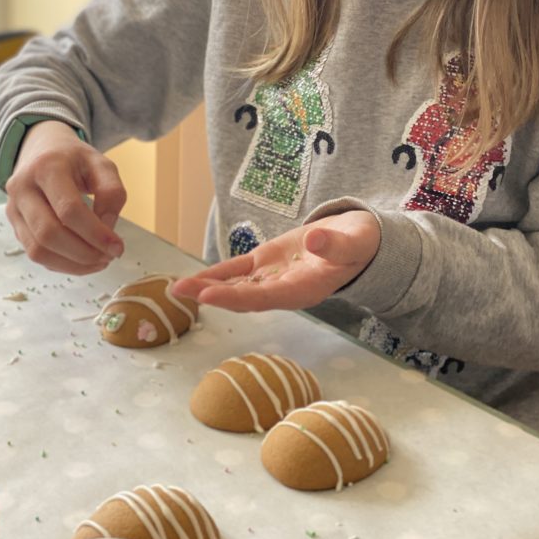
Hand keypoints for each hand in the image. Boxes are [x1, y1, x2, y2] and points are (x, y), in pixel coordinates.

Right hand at [4, 120, 125, 274]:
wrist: (42, 149)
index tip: (117, 247)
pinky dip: (61, 263)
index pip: (69, 209)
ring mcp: (14, 207)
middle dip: (83, 253)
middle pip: (49, 233)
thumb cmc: (75, 159)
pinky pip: (34, 253)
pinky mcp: (14, 223)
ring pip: (37, 249)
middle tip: (108, 257)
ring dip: (72, 264)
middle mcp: (23, 187)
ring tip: (98, 261)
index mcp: (47, 167)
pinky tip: (81, 260)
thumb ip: (112, 193)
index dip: (95, 234)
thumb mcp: (102, 164)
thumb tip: (107, 229)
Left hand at [171, 211, 379, 311]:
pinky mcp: (267, 262)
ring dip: (207, 287)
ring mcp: (273, 277)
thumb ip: (335, 245)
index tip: (207, 296)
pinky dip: (217, 274)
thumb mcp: (356, 241)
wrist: (361, 240)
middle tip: (179, 291)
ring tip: (176, 287)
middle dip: (210, 294)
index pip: (264, 297)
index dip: (235, 297)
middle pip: (243, 296)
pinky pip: (238, 270)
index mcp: (304, 289)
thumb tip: (315, 241)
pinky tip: (196, 278)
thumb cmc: (362, 243)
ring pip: (236, 285)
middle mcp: (284, 290)